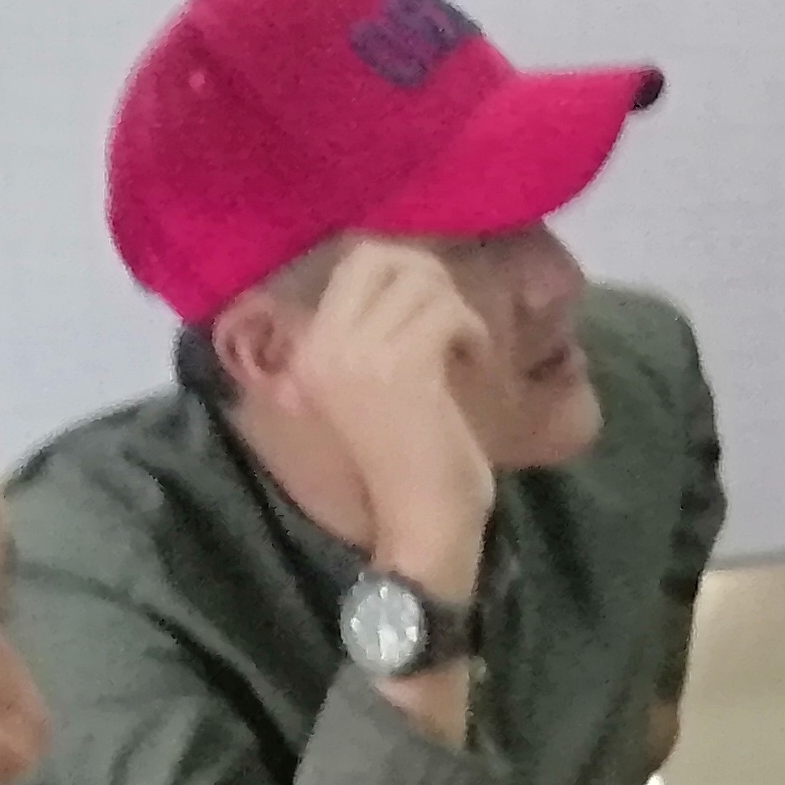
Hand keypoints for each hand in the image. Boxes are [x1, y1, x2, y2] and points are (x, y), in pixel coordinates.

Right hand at [286, 239, 493, 600]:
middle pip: (381, 257)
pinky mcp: (403, 366)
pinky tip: (474, 364)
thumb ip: (376, 331)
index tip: (431, 309)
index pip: (354, 262)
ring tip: (463, 353)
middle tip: (450, 323)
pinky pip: (448, 311)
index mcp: (309, 349)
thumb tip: (414, 269)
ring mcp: (359, 353)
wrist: (420, 527)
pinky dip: (472, 333)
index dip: (404, 269)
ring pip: (422, 281)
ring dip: (456, 312)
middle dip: (428, 278)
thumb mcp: (374, 386)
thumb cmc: (407, 466)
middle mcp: (324, 344)